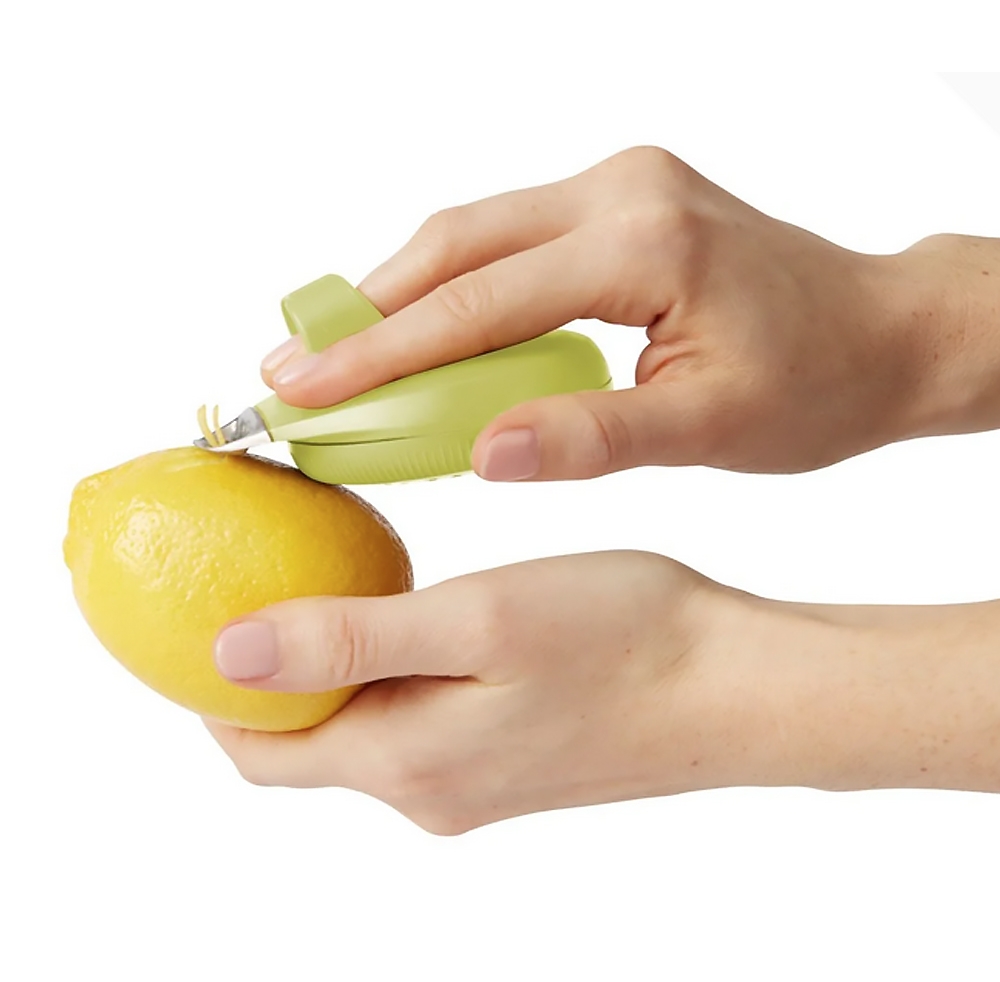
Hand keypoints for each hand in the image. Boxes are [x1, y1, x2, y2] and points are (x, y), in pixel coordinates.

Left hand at [204, 552, 999, 831]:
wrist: (738, 686)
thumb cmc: (624, 639)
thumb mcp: (475, 621)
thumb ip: (349, 644)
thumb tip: (229, 655)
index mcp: (408, 761)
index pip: (260, 747)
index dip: (212, 687)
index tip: (197, 604)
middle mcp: (431, 789)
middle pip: (304, 741)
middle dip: (265, 672)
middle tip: (260, 576)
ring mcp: (474, 781)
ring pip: (361, 728)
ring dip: (330, 667)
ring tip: (329, 581)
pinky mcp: (510, 759)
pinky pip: (415, 723)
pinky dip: (387, 674)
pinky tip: (410, 616)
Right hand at [259, 145, 954, 477]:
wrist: (882, 333)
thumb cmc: (817, 383)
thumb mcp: (709, 428)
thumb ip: (591, 437)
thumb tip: (480, 456)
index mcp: (644, 241)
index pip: (480, 302)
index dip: (381, 351)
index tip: (305, 388)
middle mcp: (622, 190)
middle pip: (457, 243)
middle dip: (365, 309)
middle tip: (291, 367)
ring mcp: (619, 185)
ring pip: (474, 233)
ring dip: (401, 293)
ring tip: (334, 353)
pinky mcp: (617, 200)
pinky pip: (509, 238)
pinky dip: (453, 287)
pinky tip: (418, 330)